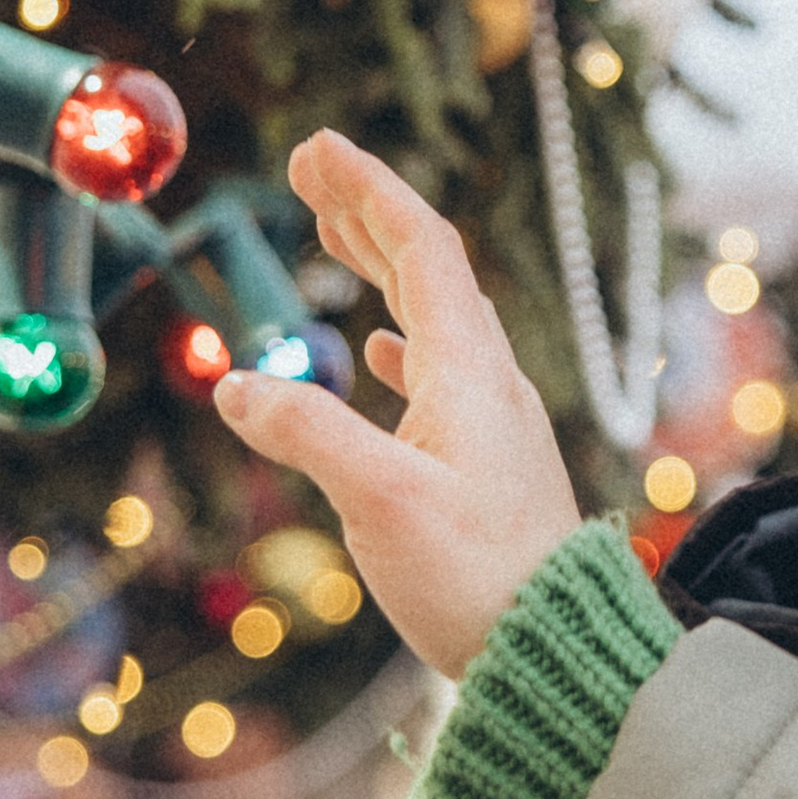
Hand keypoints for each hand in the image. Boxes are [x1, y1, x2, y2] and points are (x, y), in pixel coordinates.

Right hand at [212, 131, 581, 674]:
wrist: (556, 652)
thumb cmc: (474, 577)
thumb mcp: (377, 500)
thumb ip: (308, 433)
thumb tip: (241, 382)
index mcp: (468, 371)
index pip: (420, 247)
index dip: (367, 190)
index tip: (317, 146)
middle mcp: (489, 381)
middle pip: (428, 270)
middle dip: (367, 212)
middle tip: (311, 168)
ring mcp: (495, 421)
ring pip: (435, 317)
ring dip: (381, 268)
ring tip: (336, 235)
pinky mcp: (491, 463)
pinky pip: (441, 370)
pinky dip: (400, 339)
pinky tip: (378, 351)